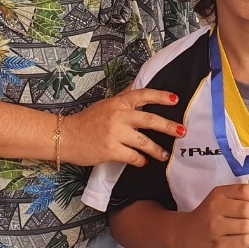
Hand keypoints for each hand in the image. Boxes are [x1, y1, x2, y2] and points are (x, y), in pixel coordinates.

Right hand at [59, 87, 182, 167]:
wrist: (66, 137)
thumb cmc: (87, 121)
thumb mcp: (106, 104)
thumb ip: (123, 98)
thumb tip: (138, 86)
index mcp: (118, 102)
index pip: (143, 94)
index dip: (161, 96)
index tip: (175, 100)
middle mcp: (119, 116)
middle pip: (150, 120)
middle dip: (168, 126)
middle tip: (182, 132)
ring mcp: (115, 133)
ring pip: (144, 142)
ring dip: (157, 150)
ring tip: (164, 155)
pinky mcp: (111, 150)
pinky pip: (133, 156)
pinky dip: (140, 160)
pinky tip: (143, 162)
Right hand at [180, 183, 248, 247]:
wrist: (185, 233)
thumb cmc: (208, 214)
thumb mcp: (219, 198)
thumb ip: (239, 196)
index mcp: (218, 194)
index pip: (245, 191)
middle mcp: (215, 209)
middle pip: (248, 209)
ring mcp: (215, 228)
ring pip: (247, 226)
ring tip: (242, 228)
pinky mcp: (217, 245)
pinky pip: (244, 241)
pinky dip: (246, 239)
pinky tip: (238, 237)